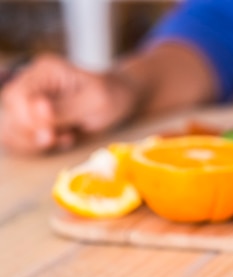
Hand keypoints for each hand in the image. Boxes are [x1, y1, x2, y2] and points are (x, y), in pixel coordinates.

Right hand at [0, 54, 137, 153]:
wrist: (120, 99)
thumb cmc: (111, 96)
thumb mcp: (95, 101)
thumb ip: (65, 109)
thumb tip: (38, 110)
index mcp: (44, 71)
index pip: (15, 96)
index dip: (27, 119)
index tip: (50, 133)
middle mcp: (31, 83)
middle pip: (9, 114)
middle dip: (31, 134)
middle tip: (58, 139)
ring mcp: (30, 101)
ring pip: (11, 129)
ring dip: (34, 143)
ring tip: (65, 139)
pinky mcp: (34, 118)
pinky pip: (21, 139)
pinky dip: (38, 147)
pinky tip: (62, 141)